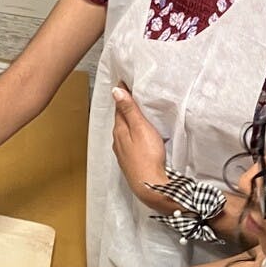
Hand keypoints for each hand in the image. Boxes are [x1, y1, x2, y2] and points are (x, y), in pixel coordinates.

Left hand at [111, 84, 168, 210]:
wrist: (149, 185)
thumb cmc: (147, 156)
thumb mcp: (140, 128)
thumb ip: (129, 110)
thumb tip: (116, 91)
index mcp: (119, 130)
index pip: (119, 107)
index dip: (123, 94)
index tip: (125, 82)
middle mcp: (117, 140)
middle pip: (120, 119)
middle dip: (125, 107)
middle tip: (131, 93)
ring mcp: (122, 152)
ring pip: (124, 131)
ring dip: (128, 120)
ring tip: (135, 111)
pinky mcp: (129, 160)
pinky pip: (129, 141)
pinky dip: (132, 133)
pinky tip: (139, 134)